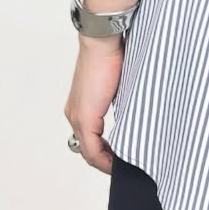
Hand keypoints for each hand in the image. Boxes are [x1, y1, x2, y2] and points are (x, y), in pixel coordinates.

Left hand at [64, 36, 122, 173]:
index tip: (123, 156)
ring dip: (106, 162)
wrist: (102, 42)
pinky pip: (91, 150)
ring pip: (89, 152)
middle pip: (88, 149)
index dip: (106, 152)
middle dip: (107, 160)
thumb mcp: (120, 83)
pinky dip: (104, 160)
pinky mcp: (85, 118)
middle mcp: (74, 114)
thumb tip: (134, 112)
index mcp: (81, 105)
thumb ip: (121, 100)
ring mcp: (77, 117)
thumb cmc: (113, 54)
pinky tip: (118, 164)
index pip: (89, 138)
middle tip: (125, 165)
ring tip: (123, 167)